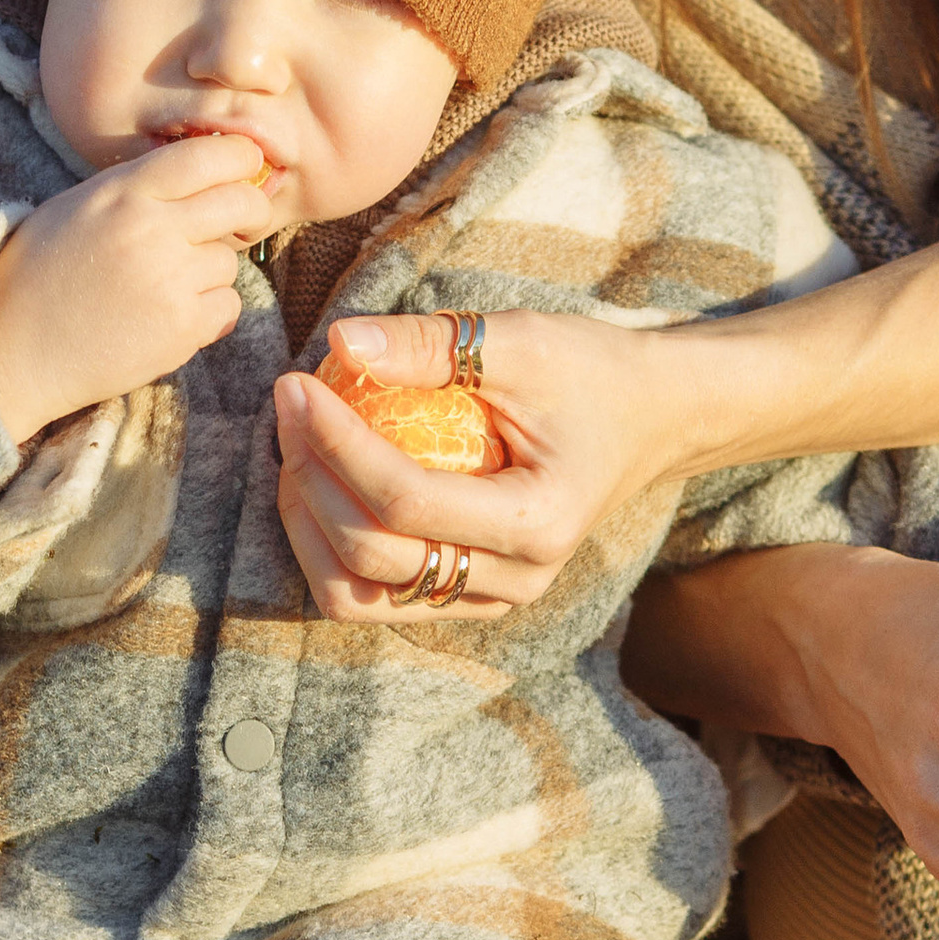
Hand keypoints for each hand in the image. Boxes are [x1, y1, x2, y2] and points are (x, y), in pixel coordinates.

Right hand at [0, 135, 274, 444]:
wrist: (9, 349)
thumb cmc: (38, 275)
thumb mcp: (78, 207)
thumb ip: (137, 188)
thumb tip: (203, 177)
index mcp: (123, 191)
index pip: (212, 154)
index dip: (241, 159)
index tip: (241, 173)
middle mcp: (151, 227)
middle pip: (243, 202)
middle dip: (248, 213)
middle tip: (235, 226)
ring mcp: (169, 279)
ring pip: (231, 261)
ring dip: (210, 273)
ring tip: (162, 287)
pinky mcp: (180, 328)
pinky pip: (228, 307)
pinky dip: (208, 314)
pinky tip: (167, 318)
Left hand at [274, 310, 683, 620]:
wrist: (650, 420)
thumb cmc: (589, 371)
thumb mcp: (521, 340)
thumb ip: (433, 344)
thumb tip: (342, 342)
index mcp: (537, 523)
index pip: (405, 501)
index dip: (336, 445)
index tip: (297, 385)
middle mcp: (515, 580)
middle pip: (373, 557)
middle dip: (310, 481)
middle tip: (288, 407)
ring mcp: (490, 599)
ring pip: (360, 597)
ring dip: (308, 526)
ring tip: (294, 450)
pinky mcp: (468, 596)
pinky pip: (375, 594)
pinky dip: (330, 545)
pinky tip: (319, 482)